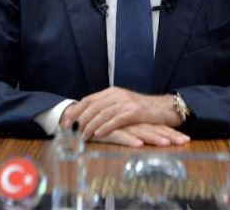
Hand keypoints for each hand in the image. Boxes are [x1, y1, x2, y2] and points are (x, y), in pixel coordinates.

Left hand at [60, 87, 180, 140]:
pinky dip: (106, 127)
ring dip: (90, 126)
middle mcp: (117, 94)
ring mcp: (126, 102)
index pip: (88, 100)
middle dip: (79, 120)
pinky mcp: (135, 111)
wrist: (165, 108)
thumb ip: (108, 109)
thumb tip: (88, 120)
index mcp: (112, 92)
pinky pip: (117, 119)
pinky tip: (98, 134)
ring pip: (103, 113)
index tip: (65, 122)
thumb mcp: (123, 106)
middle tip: (69, 132)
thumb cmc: (143, 111)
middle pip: (92, 107)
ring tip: (81, 136)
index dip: (75, 111)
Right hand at [92, 123, 189, 147]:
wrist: (77, 116)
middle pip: (152, 127)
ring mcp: (118, 124)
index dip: (170, 131)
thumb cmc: (101, 125)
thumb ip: (133, 130)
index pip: (156, 125)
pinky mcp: (106, 130)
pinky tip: (139, 145)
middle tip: (185, 141)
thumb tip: (148, 139)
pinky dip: (130, 140)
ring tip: (168, 143)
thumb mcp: (121, 128)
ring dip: (154, 138)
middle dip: (169, 134)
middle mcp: (129, 120)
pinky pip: (120, 135)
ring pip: (140, 131)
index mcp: (135, 120)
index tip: (186, 139)